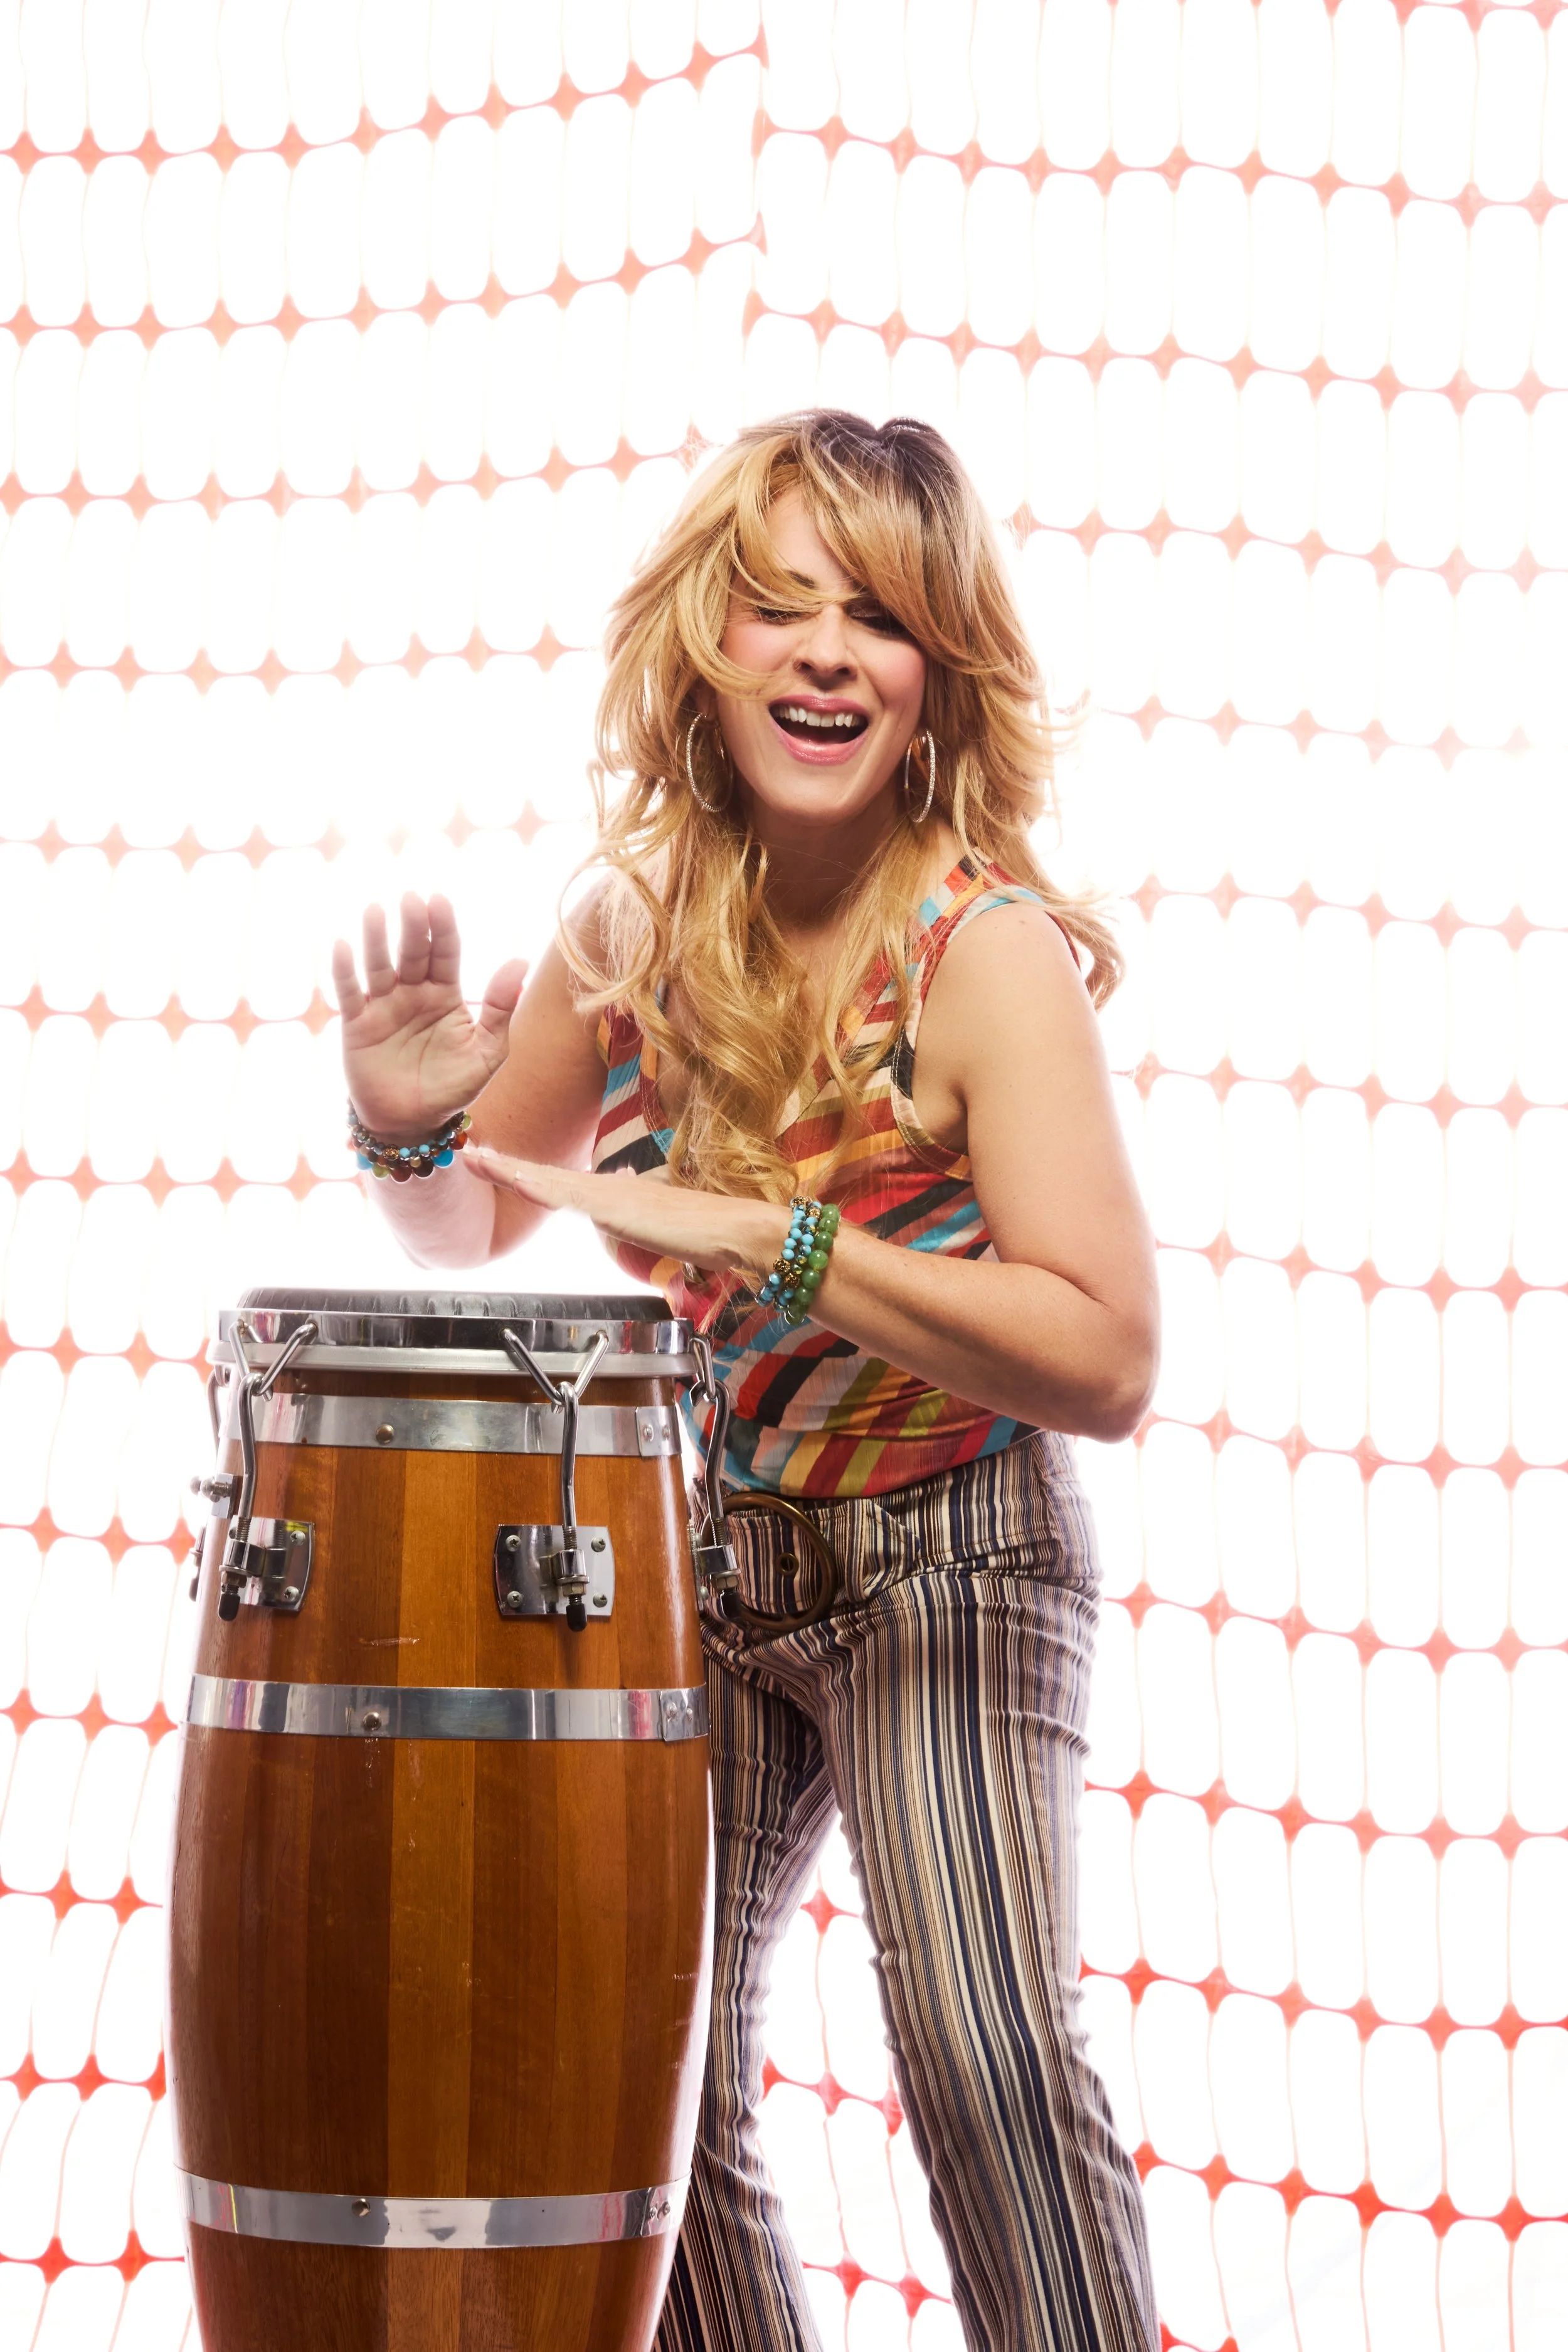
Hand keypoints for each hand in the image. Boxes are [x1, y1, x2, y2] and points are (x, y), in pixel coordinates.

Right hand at [332, 893, 526, 1142]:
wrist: (413, 1123)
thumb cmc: (453, 1087)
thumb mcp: (487, 1051)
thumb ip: (501, 1008)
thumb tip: (519, 961)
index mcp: (445, 994)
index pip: (445, 953)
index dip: (442, 928)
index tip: (439, 900)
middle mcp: (412, 993)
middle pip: (411, 952)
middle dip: (411, 926)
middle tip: (409, 899)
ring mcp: (383, 1006)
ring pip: (378, 966)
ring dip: (376, 939)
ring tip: (375, 911)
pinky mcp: (357, 1025)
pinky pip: (350, 993)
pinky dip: (344, 971)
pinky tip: (343, 946)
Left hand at [463, 1148, 786, 1278]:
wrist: (737, 1230)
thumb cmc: (704, 1230)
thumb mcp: (656, 1220)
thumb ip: (633, 1207)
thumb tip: (621, 1185)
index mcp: (612, 1193)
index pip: (558, 1181)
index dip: (524, 1172)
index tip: (493, 1163)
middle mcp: (607, 1189)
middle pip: (545, 1176)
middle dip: (505, 1165)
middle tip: (468, 1152)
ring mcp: (612, 1196)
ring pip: (550, 1182)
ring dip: (511, 1171)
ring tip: (476, 1159)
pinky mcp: (619, 1208)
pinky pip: (570, 1198)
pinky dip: (540, 1186)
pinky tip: (517, 1180)